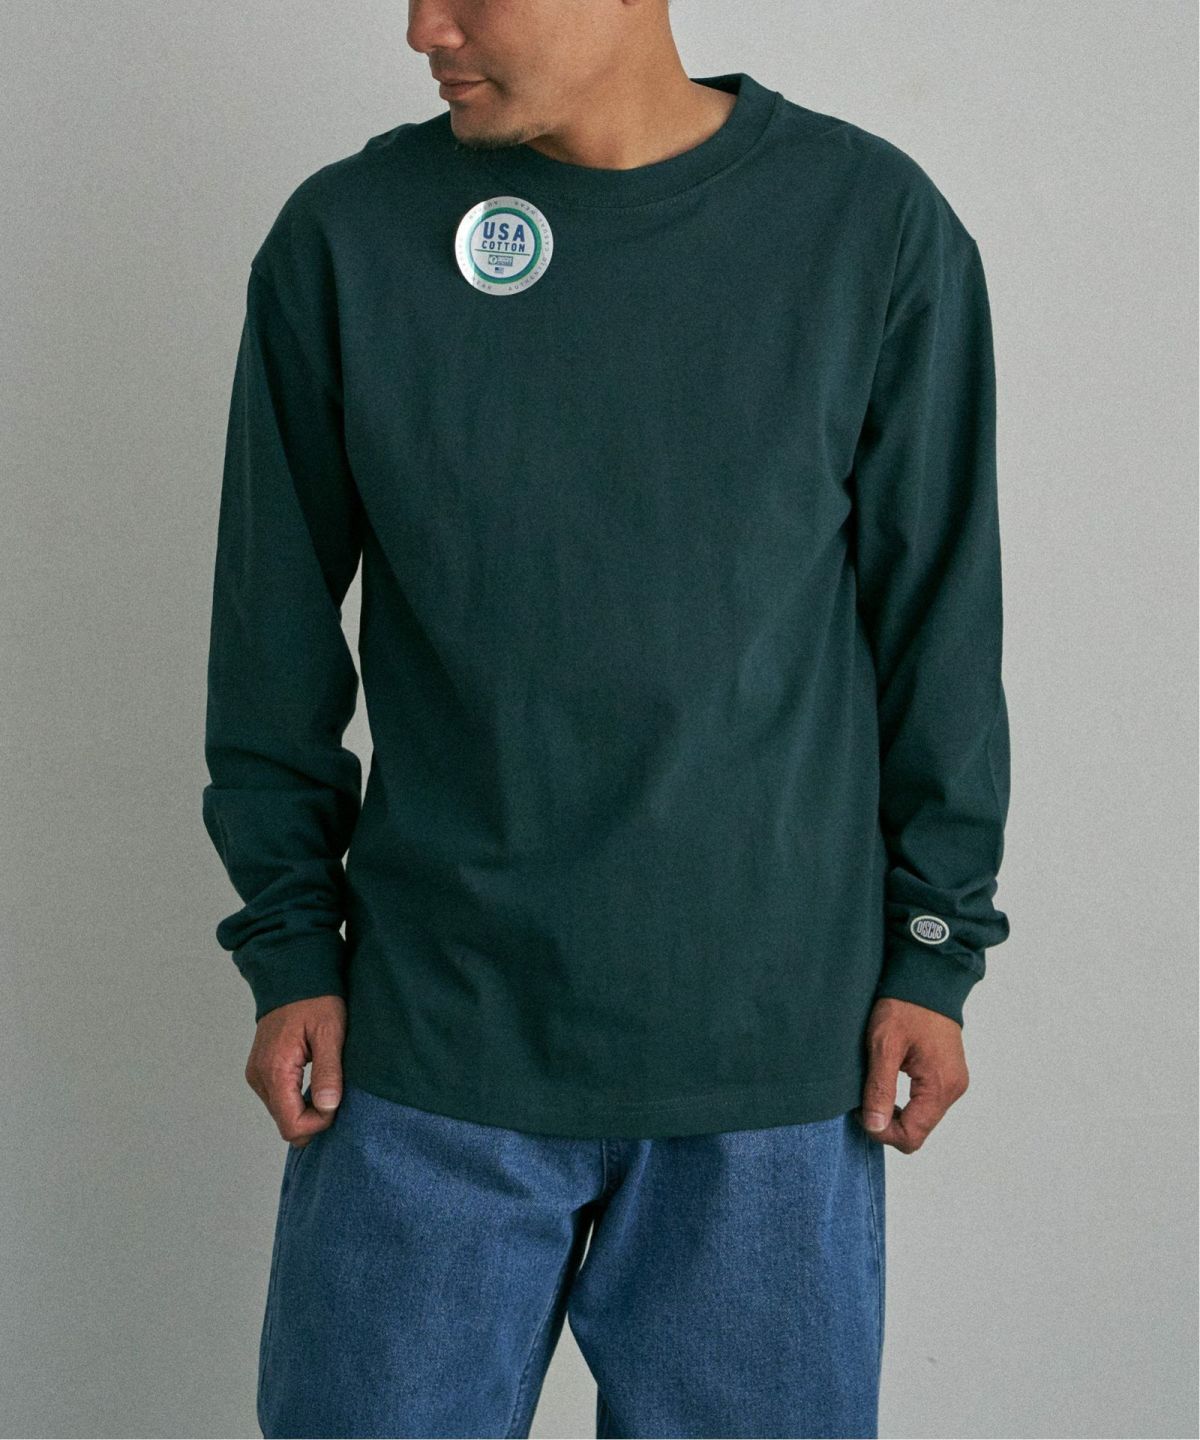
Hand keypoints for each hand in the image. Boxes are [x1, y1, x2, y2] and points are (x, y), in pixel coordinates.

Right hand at [244, 995, 345, 1146]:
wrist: (293, 976)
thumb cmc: (315, 999)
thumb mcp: (330, 1032)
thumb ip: (328, 1071)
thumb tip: (328, 1107)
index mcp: (275, 1069)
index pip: (292, 1124)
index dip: (318, 1124)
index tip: (337, 1103)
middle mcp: (260, 1076)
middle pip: (286, 1124)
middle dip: (314, 1118)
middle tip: (336, 1093)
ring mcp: (258, 1074)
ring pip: (283, 1114)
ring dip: (306, 1109)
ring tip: (327, 1083)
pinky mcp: (261, 1071)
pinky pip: (279, 1099)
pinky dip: (298, 1099)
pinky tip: (314, 1081)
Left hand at [856, 997, 968, 1151]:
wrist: (926, 976)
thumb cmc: (904, 1006)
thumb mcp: (884, 1046)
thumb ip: (880, 1089)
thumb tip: (875, 1126)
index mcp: (941, 1086)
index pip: (912, 1136)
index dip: (882, 1132)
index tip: (860, 1110)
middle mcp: (953, 1089)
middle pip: (918, 1131)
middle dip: (888, 1123)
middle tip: (864, 1100)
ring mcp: (953, 1082)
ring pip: (922, 1118)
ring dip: (896, 1111)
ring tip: (874, 1088)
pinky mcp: (947, 1074)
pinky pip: (926, 1102)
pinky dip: (906, 1101)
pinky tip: (889, 1081)